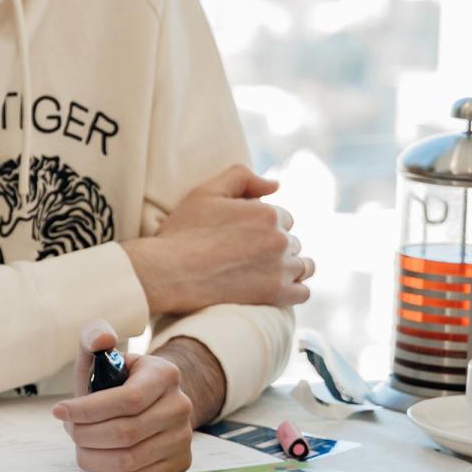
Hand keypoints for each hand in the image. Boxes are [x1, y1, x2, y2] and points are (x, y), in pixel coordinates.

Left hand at [53, 322, 194, 471]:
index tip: (60, 410)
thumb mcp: (105, 354)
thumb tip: (101, 339)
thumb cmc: (119, 378)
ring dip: (93, 456)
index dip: (88, 409)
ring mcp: (183, 437)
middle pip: (125, 433)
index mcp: (164, 374)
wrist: (152, 401)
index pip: (127, 399)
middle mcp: (180, 406)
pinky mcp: (179, 463)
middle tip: (69, 429)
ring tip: (80, 443)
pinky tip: (98, 456)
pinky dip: (108, 471)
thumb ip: (94, 337)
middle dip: (86, 434)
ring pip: (129, 460)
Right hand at [122, 165, 312, 314]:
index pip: (282, 217)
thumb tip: (275, 185)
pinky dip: (294, 289)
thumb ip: (242, 177)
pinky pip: (303, 292)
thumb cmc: (183, 232)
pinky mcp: (276, 294)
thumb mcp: (206, 192)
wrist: (168, 272)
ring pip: (303, 265)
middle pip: (291, 241)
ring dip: (289, 266)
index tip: (242, 235)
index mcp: (267, 213)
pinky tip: (275, 286)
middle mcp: (279, 239)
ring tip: (264, 270)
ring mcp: (280, 268)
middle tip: (245, 254)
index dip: (262, 224)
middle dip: (274, 245)